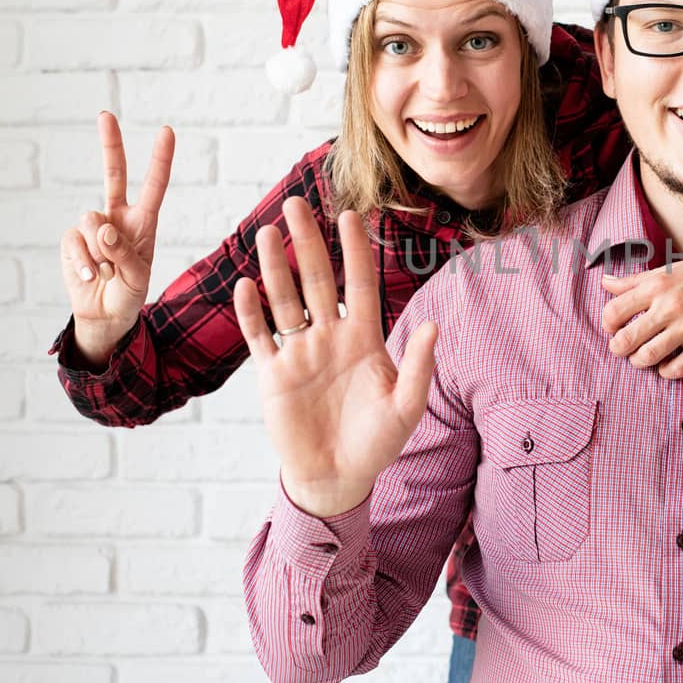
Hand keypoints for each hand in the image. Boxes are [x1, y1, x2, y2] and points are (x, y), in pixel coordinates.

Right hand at [59, 111, 174, 362]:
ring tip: (108, 272)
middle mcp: (118, 217)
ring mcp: (93, 228)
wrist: (104, 316)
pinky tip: (92, 276)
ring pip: (92, 221)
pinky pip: (76, 242)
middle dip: (110, 144)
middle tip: (105, 115)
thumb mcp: (138, 277)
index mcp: (144, 222)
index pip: (154, 186)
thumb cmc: (129, 294)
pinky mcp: (72, 240)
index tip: (166, 131)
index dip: (160, 160)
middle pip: (113, 175)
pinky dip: (84, 262)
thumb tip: (103, 227)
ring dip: (100, 252)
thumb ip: (124, 252)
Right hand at [233, 197, 437, 517]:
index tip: (350, 215)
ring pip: (284, 300)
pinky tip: (246, 286)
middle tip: (296, 204)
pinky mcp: (273, 375)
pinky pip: (260, 336)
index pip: (358, 284)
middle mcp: (330, 337)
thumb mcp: (406, 407)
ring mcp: (299, 353)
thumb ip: (420, 367)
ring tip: (267, 233)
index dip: (354, 251)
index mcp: (364, 339)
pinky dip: (251, 313)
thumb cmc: (377, 443)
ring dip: (276, 268)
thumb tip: (436, 325)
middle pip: (316, 281)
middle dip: (307, 243)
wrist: (337, 477)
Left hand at [600, 245, 682, 378]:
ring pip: (647, 358)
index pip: (613, 312)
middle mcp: (670, 307)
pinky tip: (666, 362)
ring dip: (639, 361)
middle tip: (622, 347)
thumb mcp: (668, 269)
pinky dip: (665, 371)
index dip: (607, 324)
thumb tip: (605, 283)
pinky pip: (676, 369)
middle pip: (625, 340)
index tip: (614, 327)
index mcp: (657, 285)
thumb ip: (634, 279)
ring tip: (642, 356)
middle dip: (617, 348)